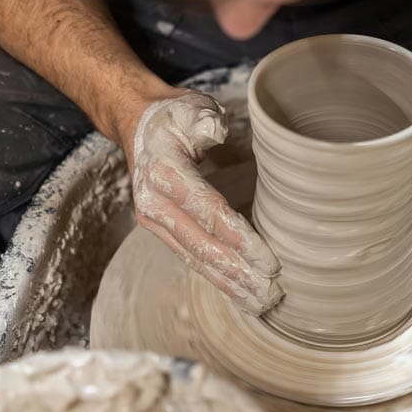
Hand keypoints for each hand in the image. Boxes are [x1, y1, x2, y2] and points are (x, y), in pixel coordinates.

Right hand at [127, 91, 282, 313]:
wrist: (138, 128)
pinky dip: (217, 278)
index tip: (270, 261)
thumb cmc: (172, 118)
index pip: (209, 213)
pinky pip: (192, 259)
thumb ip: (202, 118)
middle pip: (203, 247)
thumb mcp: (188, 107)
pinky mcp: (162, 232)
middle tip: (273, 294)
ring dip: (230, 284)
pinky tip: (240, 294)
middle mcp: (154, 205)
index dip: (241, 239)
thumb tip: (216, 132)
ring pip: (196, 260)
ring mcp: (155, 223)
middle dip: (239, 274)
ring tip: (261, 304)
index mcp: (163, 174)